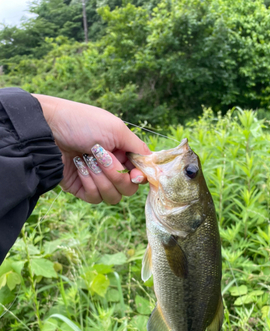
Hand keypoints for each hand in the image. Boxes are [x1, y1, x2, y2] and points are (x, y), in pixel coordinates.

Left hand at [33, 94, 149, 203]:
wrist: (48, 129)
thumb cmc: (81, 123)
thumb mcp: (116, 129)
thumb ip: (138, 148)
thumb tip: (151, 165)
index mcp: (123, 153)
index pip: (140, 175)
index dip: (139, 177)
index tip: (133, 173)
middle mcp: (112, 168)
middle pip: (128, 189)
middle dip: (115, 174)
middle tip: (100, 156)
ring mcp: (97, 180)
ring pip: (113, 197)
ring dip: (100, 178)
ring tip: (86, 159)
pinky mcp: (82, 189)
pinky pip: (95, 198)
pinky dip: (88, 182)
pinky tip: (78, 166)